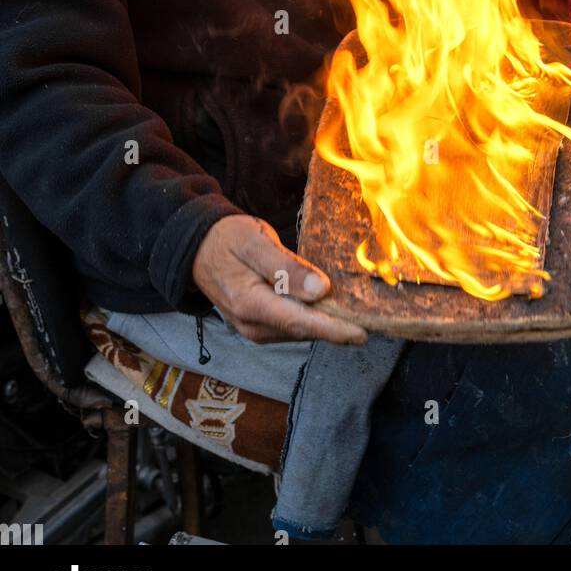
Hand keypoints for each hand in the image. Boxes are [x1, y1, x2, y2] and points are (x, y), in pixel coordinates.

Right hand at [192, 214, 367, 346]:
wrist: (197, 248)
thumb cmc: (228, 239)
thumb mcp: (256, 242)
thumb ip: (286, 267)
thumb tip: (320, 289)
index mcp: (250, 303)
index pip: (300, 322)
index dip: (334, 329)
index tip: (363, 332)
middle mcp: (252, 325)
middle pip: (304, 330)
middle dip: (338, 328)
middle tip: (373, 319)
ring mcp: (254, 329)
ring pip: (300, 331)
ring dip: (328, 324)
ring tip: (358, 313)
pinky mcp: (259, 326)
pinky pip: (292, 327)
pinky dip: (313, 320)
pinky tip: (331, 308)